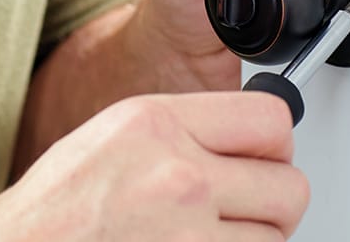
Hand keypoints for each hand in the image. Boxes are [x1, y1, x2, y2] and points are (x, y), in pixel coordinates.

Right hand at [0, 91, 308, 241]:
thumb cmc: (59, 208)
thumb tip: (255, 139)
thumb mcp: (118, 133)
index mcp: (157, 126)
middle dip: (272, 203)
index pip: (271, 119)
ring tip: (202, 236)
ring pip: (275, 241)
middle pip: (290, 188)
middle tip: (243, 210)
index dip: (276, 144)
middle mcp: (178, 178)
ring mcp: (188, 238)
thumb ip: (187, 129)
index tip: (265, 158)